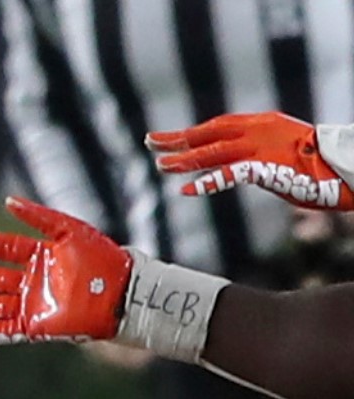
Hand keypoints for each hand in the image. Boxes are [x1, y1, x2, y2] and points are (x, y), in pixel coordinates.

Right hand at [0, 196, 131, 345]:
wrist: (123, 293)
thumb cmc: (103, 259)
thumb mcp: (71, 230)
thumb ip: (39, 216)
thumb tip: (7, 202)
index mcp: (40, 256)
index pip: (4, 249)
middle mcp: (32, 281)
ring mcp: (32, 305)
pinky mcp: (34, 327)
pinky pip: (0, 331)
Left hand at [147, 111, 353, 209]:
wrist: (342, 165)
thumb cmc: (316, 160)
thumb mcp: (281, 146)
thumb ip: (255, 149)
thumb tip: (231, 161)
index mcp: (261, 123)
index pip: (217, 125)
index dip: (191, 132)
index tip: (170, 138)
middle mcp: (257, 131)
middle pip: (208, 133)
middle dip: (177, 139)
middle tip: (151, 143)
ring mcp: (260, 149)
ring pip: (212, 152)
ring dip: (184, 160)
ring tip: (161, 165)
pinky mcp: (264, 169)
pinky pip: (228, 175)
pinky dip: (206, 182)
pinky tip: (186, 189)